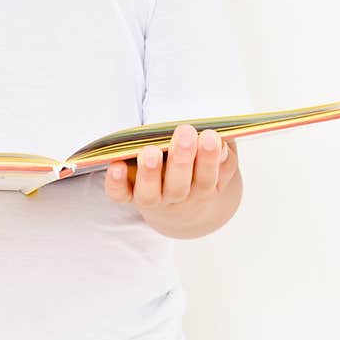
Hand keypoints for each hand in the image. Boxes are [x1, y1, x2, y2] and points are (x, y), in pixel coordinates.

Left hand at [104, 124, 238, 236]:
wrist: (181, 208)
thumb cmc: (199, 172)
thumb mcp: (219, 165)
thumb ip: (223, 155)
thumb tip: (221, 142)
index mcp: (202, 190)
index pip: (208, 178)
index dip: (209, 159)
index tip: (211, 135)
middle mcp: (177, 198)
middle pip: (179, 186)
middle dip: (182, 159)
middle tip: (186, 132)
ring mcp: (153, 199)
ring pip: (150, 194)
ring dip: (150, 173)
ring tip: (150, 151)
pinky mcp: (130, 197)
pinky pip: (121, 196)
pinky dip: (116, 184)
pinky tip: (116, 166)